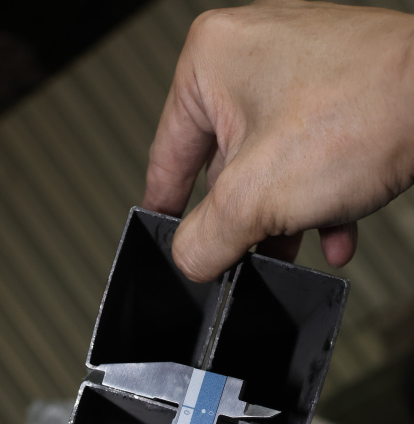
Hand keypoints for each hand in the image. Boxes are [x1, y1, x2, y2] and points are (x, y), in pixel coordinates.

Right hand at [144, 0, 413, 280]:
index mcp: (211, 60)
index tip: (170, 244)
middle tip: (248, 255)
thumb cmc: (364, 113)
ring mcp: (301, 68)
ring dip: (285, 217)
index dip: (168, 211)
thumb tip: (190, 261)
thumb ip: (205, 240)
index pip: (167, 155)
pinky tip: (334, 229)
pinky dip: (320, 198)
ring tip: (296, 245)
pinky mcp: (341, 88)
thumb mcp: (254, 200)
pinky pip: (312, 155)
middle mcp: (252, 53)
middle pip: (224, 166)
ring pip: (273, 166)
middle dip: (244, 219)